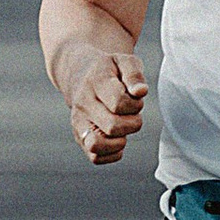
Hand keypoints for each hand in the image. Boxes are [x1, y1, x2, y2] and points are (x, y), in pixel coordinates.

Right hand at [62, 48, 147, 163]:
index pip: (118, 102)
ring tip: (124, 128)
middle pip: (112, 126)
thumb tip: (140, 92)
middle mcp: (82, 104)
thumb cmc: (111, 70)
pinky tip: (118, 138)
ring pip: (96, 146)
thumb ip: (135, 74)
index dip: (135, 104)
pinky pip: (95, 157)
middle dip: (132, 122)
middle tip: (132, 114)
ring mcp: (78, 122)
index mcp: (95, 82)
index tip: (135, 98)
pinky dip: (113, 153)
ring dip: (120, 141)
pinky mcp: (80, 137)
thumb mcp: (125, 61)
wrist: (82, 75)